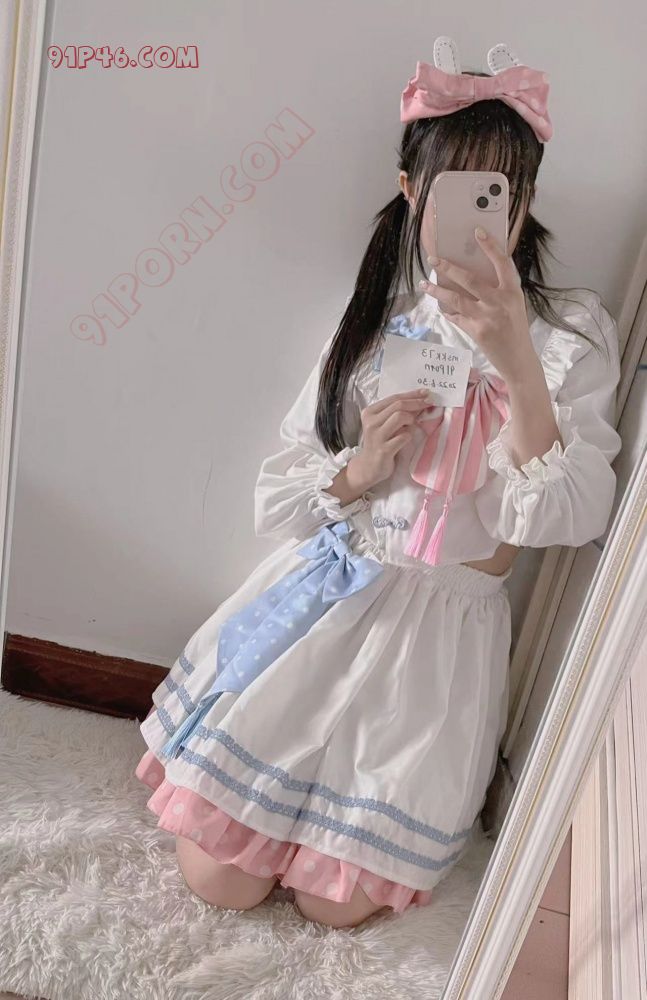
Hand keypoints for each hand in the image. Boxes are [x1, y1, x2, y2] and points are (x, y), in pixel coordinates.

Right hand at [349, 388, 431, 489]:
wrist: (369, 467)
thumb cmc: (380, 443)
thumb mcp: (385, 424)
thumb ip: (397, 413)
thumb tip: (419, 401)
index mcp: (370, 412)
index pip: (394, 398)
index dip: (412, 394)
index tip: (426, 393)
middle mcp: (371, 422)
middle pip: (398, 405)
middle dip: (417, 403)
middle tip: (429, 403)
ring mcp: (377, 436)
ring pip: (400, 417)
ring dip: (411, 419)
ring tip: (412, 425)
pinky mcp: (384, 450)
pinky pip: (404, 437)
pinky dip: (409, 435)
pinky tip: (407, 439)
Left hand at [420, 229, 539, 383]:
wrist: (519, 360)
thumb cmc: (516, 329)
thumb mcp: (514, 305)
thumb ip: (499, 290)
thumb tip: (472, 274)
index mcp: (512, 291)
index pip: (502, 262)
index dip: (490, 246)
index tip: (477, 232)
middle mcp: (500, 302)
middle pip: (469, 279)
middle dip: (448, 268)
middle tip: (434, 259)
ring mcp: (487, 317)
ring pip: (455, 299)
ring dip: (437, 291)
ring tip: (424, 284)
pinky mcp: (476, 332)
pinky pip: (456, 317)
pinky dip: (447, 312)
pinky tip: (440, 307)